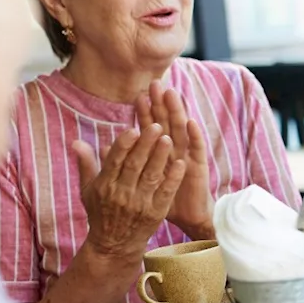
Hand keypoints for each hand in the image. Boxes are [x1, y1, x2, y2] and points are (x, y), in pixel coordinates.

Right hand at [73, 124, 186, 260]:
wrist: (114, 245)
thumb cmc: (101, 212)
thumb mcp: (88, 190)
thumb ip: (86, 164)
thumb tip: (76, 141)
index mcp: (105, 186)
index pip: (114, 161)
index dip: (124, 145)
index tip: (133, 129)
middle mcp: (121, 194)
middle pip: (135, 166)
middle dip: (146, 145)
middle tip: (156, 126)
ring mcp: (139, 204)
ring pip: (151, 176)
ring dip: (160, 157)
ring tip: (168, 139)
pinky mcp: (155, 213)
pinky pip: (165, 193)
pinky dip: (173, 178)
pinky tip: (180, 164)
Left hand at [138, 82, 212, 238]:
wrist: (186, 217)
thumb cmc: (160, 199)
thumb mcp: (139, 180)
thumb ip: (124, 161)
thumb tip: (105, 146)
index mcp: (159, 152)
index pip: (150, 128)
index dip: (145, 113)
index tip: (137, 97)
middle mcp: (174, 150)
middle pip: (166, 122)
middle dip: (160, 104)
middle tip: (155, 85)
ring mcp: (187, 156)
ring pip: (181, 130)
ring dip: (177, 112)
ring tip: (172, 94)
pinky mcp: (198, 166)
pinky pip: (197, 149)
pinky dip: (195, 135)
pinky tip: (191, 122)